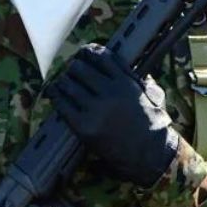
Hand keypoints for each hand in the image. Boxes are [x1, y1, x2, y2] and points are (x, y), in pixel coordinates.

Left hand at [45, 45, 179, 188]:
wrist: (149, 154)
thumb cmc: (152, 125)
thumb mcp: (153, 95)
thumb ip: (139, 78)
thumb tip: (125, 66)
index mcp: (126, 82)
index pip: (100, 56)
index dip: (88, 52)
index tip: (83, 53)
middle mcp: (109, 93)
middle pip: (80, 68)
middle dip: (74, 68)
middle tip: (72, 71)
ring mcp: (95, 110)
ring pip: (68, 84)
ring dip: (64, 81)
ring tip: (62, 82)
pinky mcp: (84, 126)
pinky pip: (62, 104)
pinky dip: (55, 95)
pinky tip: (54, 92)